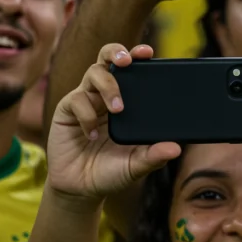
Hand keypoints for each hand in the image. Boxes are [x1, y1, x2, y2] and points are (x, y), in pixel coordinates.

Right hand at [46, 44, 181, 206]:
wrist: (81, 189)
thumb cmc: (111, 171)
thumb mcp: (136, 165)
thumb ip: (154, 156)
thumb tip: (176, 148)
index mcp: (127, 101)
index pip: (133, 71)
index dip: (138, 56)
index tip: (148, 52)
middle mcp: (105, 96)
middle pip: (107, 59)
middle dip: (116, 53)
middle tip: (127, 61)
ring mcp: (86, 101)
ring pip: (94, 74)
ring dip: (107, 87)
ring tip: (117, 109)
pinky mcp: (66, 110)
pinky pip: (76, 100)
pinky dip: (86, 115)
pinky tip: (91, 134)